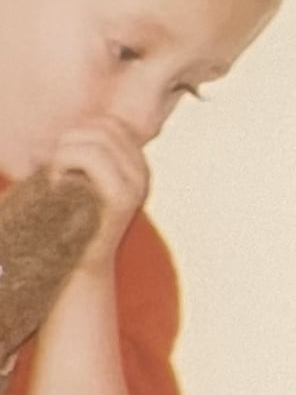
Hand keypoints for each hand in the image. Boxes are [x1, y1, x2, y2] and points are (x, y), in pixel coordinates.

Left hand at [47, 119, 147, 273]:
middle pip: (103, 127)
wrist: (79, 270)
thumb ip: (87, 156)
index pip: (110, 124)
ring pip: (96, 140)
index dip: (80, 131)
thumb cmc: (72, 224)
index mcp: (137, 166)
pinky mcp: (121, 199)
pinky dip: (65, 163)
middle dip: (69, 139)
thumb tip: (70, 131)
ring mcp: (136, 185)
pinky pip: (92, 160)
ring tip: (53, 175)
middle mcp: (142, 173)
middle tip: (52, 167)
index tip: (60, 157)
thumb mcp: (84, 183)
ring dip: (64, 152)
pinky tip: (55, 183)